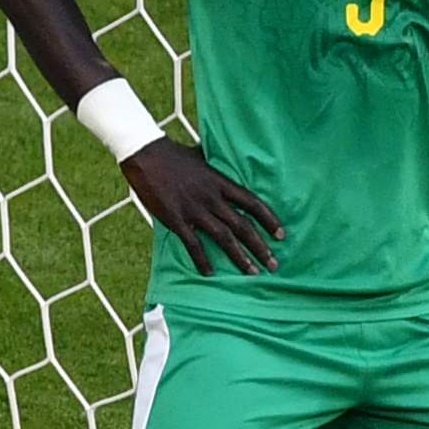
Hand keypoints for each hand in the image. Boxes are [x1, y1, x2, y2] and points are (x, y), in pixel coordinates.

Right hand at [124, 138, 279, 274]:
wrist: (146, 155)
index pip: (252, 203)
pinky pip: (193, 244)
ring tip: (252, 273)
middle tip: (274, 264)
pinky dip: (202, 260)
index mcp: (220, 182)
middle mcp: (212, 197)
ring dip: (240, 257)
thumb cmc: (174, 155)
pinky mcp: (176, 219)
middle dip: (260, 246)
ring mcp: (194, 209)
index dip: (269, 219)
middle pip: (242, 225)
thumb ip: (217, 168)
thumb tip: (229, 163)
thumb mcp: (203, 157)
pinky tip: (210, 274)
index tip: (282, 235)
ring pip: (224, 237)